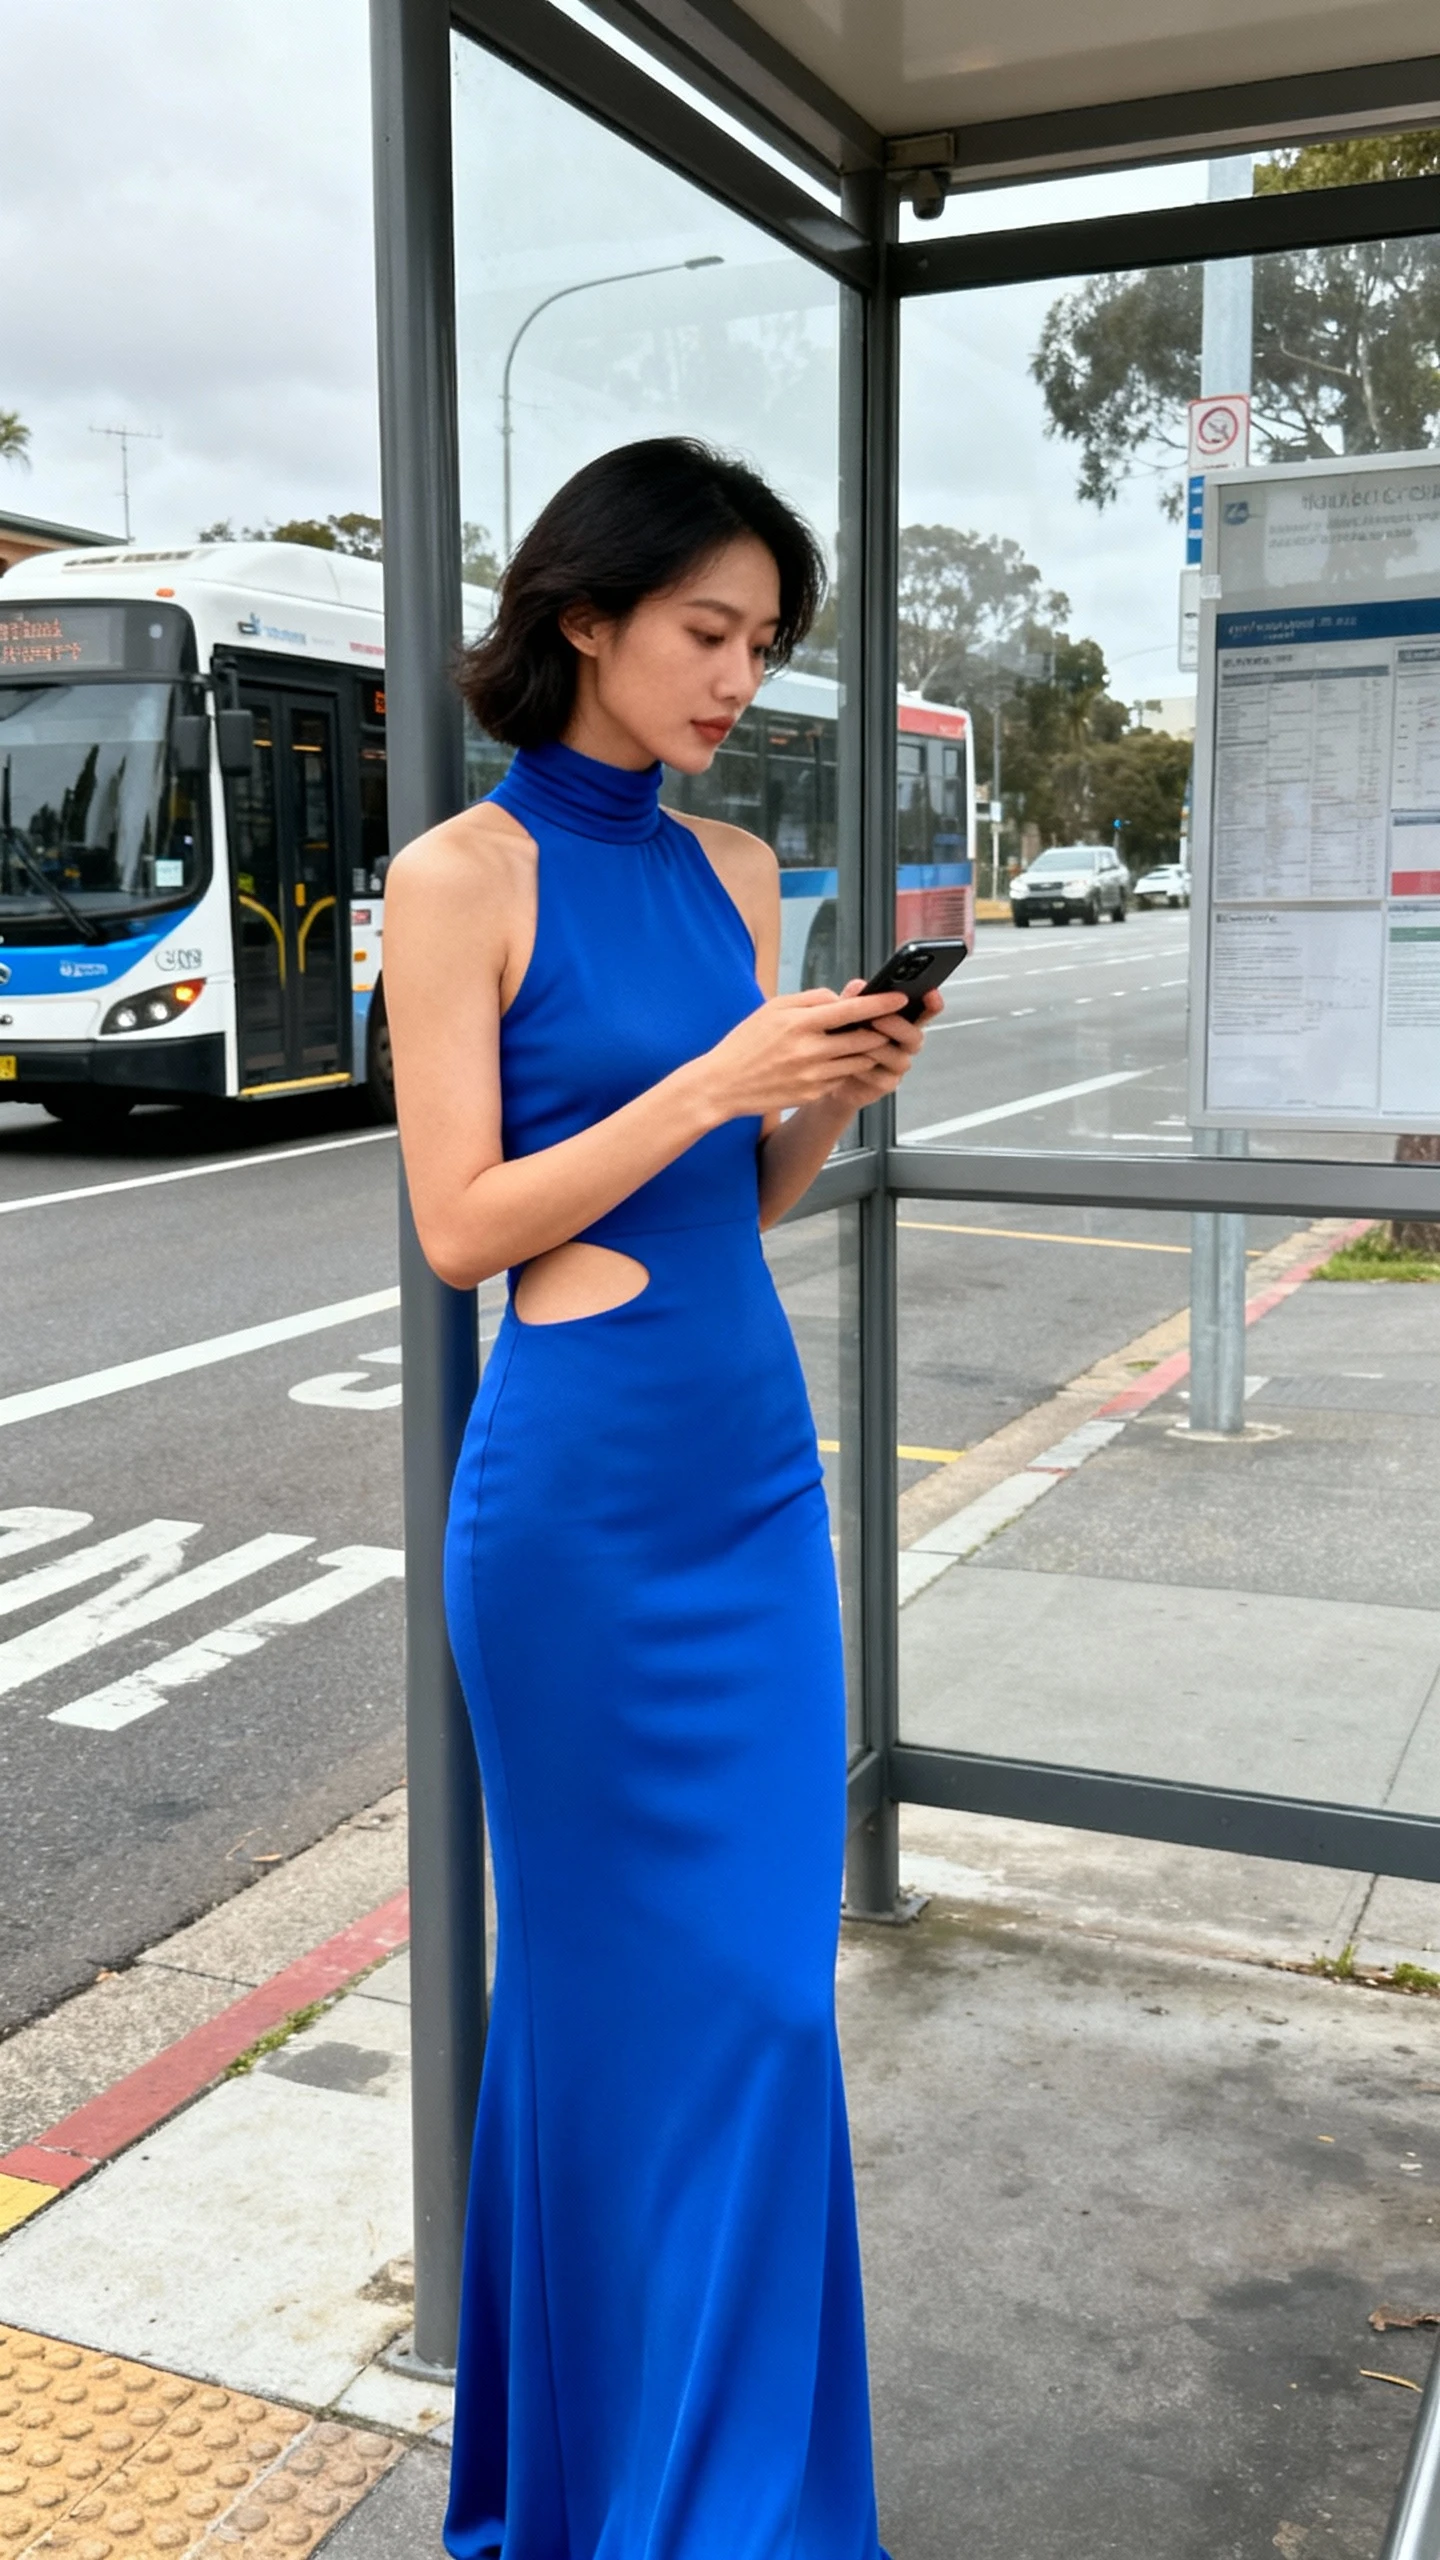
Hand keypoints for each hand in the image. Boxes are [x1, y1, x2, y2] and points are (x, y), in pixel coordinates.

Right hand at [694, 985, 913, 1121]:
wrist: (723, 1084)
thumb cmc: (746, 1043)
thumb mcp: (772, 1009)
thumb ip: (810, 999)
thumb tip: (840, 999)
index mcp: (799, 1022)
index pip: (851, 1010)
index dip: (880, 1004)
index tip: (900, 998)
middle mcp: (809, 1050)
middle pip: (863, 1038)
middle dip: (879, 1030)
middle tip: (885, 1023)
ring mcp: (813, 1075)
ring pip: (858, 1061)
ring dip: (866, 1051)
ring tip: (861, 1042)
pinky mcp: (812, 1094)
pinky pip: (841, 1078)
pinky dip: (844, 1069)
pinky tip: (832, 1063)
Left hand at [823, 977, 943, 1116]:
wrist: (826, 1072)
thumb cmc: (842, 1039)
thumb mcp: (844, 1014)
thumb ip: (853, 1000)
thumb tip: (859, 986)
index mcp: (901, 1022)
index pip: (925, 1012)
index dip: (932, 1004)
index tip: (931, 993)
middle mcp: (904, 1045)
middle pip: (916, 1037)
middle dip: (898, 1026)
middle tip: (877, 1019)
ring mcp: (897, 1066)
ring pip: (900, 1058)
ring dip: (877, 1048)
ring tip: (856, 1040)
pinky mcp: (886, 1084)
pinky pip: (882, 1077)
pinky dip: (865, 1068)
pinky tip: (850, 1062)